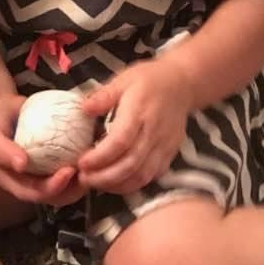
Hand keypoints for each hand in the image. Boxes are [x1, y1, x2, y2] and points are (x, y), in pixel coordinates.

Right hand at [0, 93, 87, 206]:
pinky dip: (82, 162)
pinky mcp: (52, 160)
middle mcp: (29, 180)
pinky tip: (93, 149)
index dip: (53, 188)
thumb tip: (21, 165)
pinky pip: (69, 165)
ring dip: (81, 180)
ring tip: (95, 164)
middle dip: (73, 188)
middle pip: (55, 195)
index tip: (69, 172)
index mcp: (12, 181)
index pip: (34, 193)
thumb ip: (1, 150)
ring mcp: (42, 171)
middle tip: (88, 170)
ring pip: (65, 186)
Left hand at [78, 61, 192, 194]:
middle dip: (104, 177)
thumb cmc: (148, 80)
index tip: (81, 162)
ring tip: (96, 182)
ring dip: (116, 185)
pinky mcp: (170, 154)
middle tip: (83, 178)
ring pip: (141, 176)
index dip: (100, 157)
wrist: (182, 84)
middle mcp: (153, 132)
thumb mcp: (124, 79)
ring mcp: (164, 146)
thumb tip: (84, 109)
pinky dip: (132, 184)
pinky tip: (116, 182)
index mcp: (139, 111)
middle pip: (130, 164)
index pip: (120, 141)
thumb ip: (104, 95)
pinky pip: (151, 176)